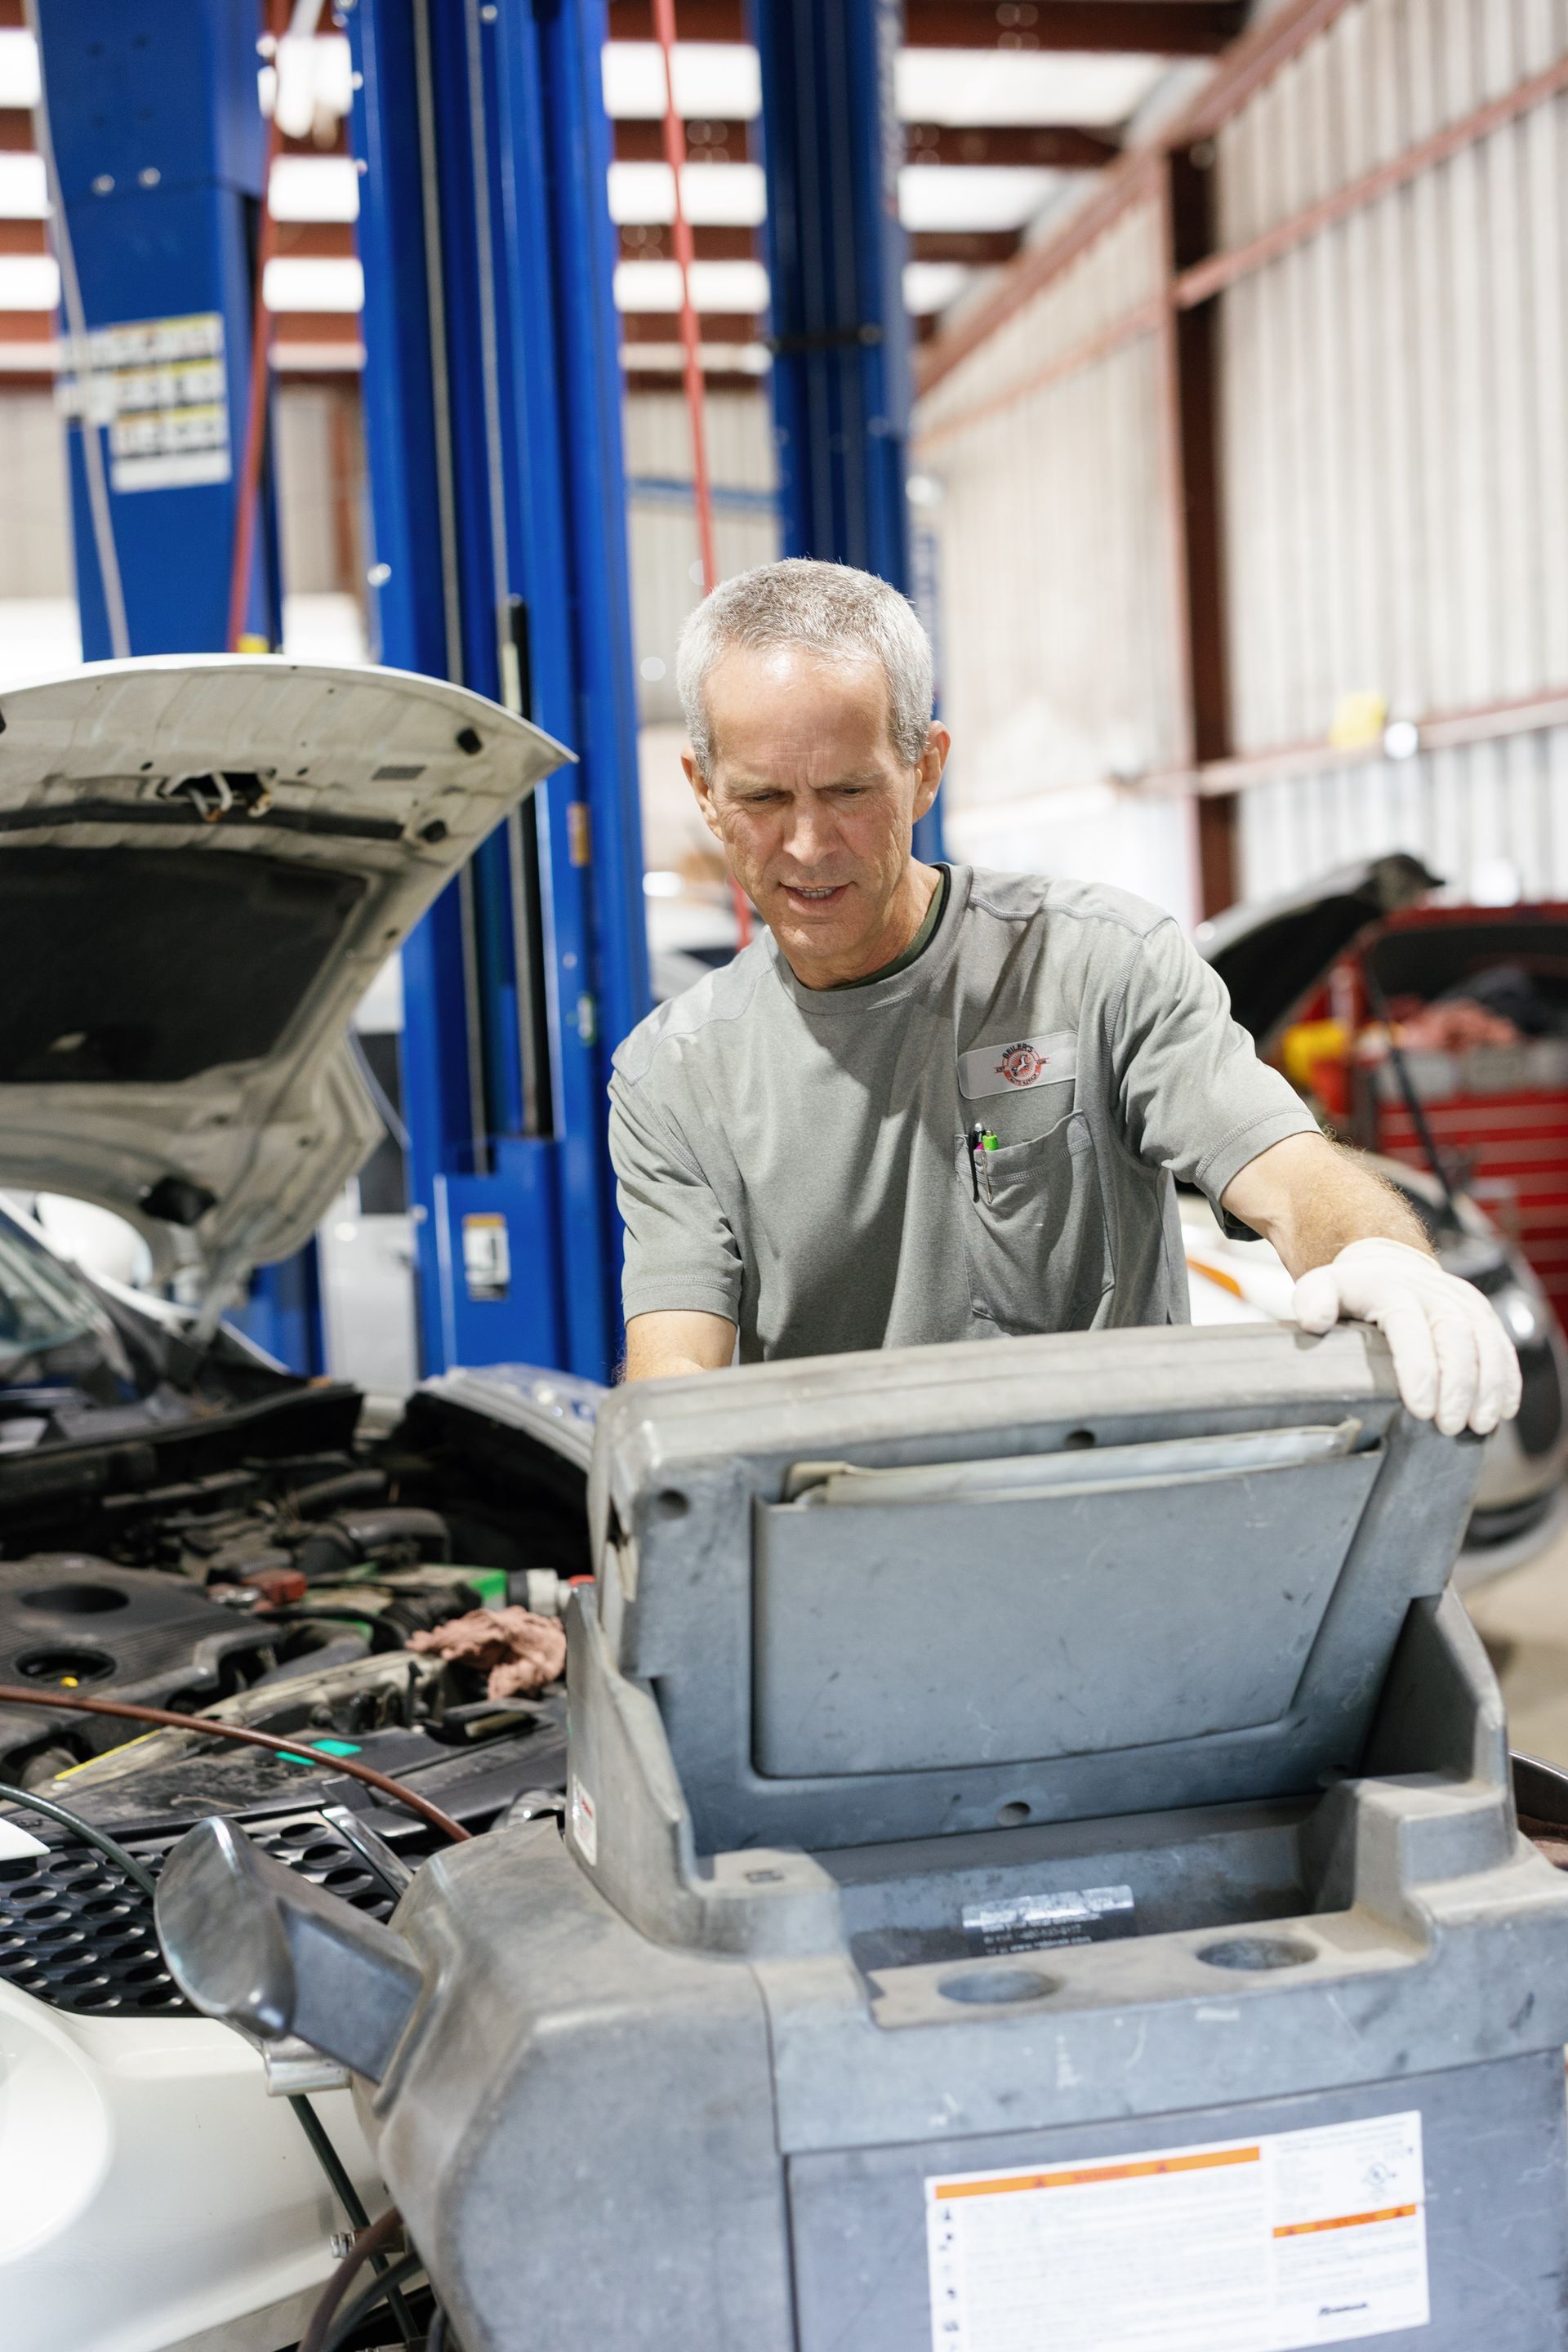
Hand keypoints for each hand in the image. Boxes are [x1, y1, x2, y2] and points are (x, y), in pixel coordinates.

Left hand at [1292, 1237, 1521, 1435]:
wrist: (1389, 1264)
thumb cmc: (1353, 1289)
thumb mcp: (1322, 1285)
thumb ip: (1313, 1300)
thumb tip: (1314, 1322)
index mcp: (1392, 1288)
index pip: (1410, 1326)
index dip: (1419, 1369)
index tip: (1420, 1409)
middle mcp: (1433, 1292)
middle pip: (1455, 1337)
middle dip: (1457, 1386)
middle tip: (1450, 1426)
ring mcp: (1463, 1301)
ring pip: (1486, 1342)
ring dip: (1488, 1386)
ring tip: (1480, 1425)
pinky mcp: (1482, 1313)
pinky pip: (1503, 1345)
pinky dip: (1507, 1378)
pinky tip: (1503, 1410)